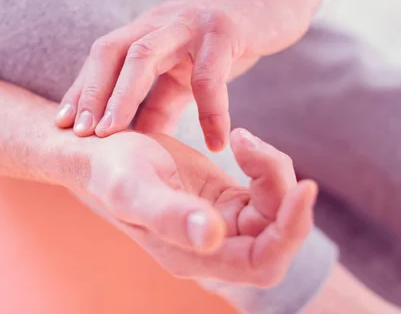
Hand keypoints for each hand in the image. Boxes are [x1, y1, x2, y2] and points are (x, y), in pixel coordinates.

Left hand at [55, 0, 318, 150]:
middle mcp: (158, 22)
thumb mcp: (184, 75)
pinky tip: (216, 143)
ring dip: (124, 96)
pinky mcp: (224, 29)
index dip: (80, 89)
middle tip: (81, 133)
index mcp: (144, 31)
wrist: (273, 1)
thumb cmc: (221, 44)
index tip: (62, 124)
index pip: (102, 58)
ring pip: (144, 55)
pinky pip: (210, 75)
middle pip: (111, 51)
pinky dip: (211, 113)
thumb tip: (137, 143)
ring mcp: (189, 22)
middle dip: (91, 92)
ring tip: (115, 136)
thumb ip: (159, 105)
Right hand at [81, 127, 316, 285]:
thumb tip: (212, 237)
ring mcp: (218, 223)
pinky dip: (261, 164)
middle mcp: (211, 246)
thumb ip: (169, 215)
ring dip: (270, 170)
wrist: (96, 152)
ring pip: (273, 209)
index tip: (304, 188)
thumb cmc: (108, 169)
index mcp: (192, 255)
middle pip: (276, 235)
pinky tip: (240, 141)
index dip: (290, 233)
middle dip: (282, 193)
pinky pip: (261, 189)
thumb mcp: (133, 188)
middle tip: (256, 149)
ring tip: (241, 138)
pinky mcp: (221, 199)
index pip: (262, 262)